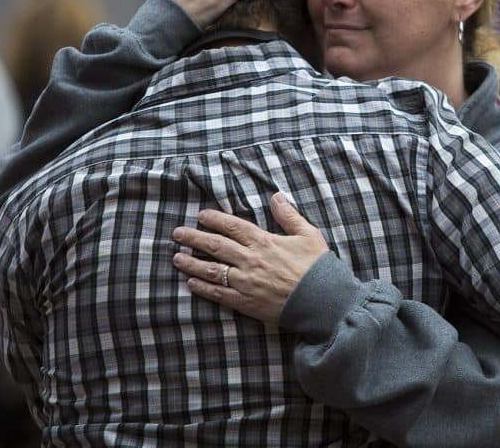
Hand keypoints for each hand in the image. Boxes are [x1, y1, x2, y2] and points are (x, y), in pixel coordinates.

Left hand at [172, 192, 329, 323]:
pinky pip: (219, 295)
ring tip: (176, 258)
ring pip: (212, 270)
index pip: (232, 226)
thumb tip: (276, 196)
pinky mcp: (246, 303)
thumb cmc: (317, 267)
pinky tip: (191, 284)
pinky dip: (203, 288)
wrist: (322, 301)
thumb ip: (289, 215)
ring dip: (192, 263)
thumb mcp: (308, 234)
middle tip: (177, 233)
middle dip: (194, 238)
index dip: (215, 219)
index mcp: (264, 242)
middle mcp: (250, 260)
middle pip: (215, 246)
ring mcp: (246, 283)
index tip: (200, 215)